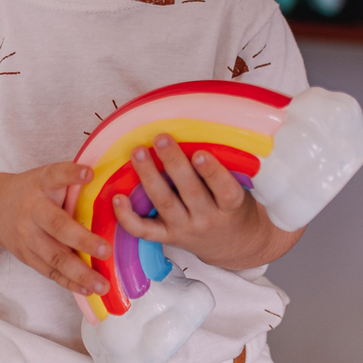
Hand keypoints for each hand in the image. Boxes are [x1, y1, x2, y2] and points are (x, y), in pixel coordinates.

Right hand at [0, 161, 112, 297]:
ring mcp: (27, 236)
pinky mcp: (27, 256)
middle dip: (82, 240)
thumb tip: (108, 186)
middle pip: (57, 226)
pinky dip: (69, 282)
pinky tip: (87, 289)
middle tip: (106, 250)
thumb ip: (69, 182)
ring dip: (80, 272)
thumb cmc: (33, 191)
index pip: (55, 176)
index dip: (71, 174)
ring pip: (54, 256)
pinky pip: (50, 271)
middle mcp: (32, 210)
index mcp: (40, 184)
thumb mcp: (45, 178)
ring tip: (102, 284)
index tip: (89, 173)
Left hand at [113, 134, 300, 271]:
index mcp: (232, 206)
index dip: (212, 173)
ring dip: (149, 178)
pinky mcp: (168, 238)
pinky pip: (145, 231)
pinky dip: (128, 217)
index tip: (200, 153)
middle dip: (174, 164)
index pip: (225, 191)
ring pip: (165, 205)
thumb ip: (235, 162)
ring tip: (137, 152)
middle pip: (189, 192)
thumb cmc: (238, 205)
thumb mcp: (246, 187)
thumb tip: (227, 116)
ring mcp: (186, 230)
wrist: (236, 246)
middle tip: (161, 138)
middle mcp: (208, 220)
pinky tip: (116, 196)